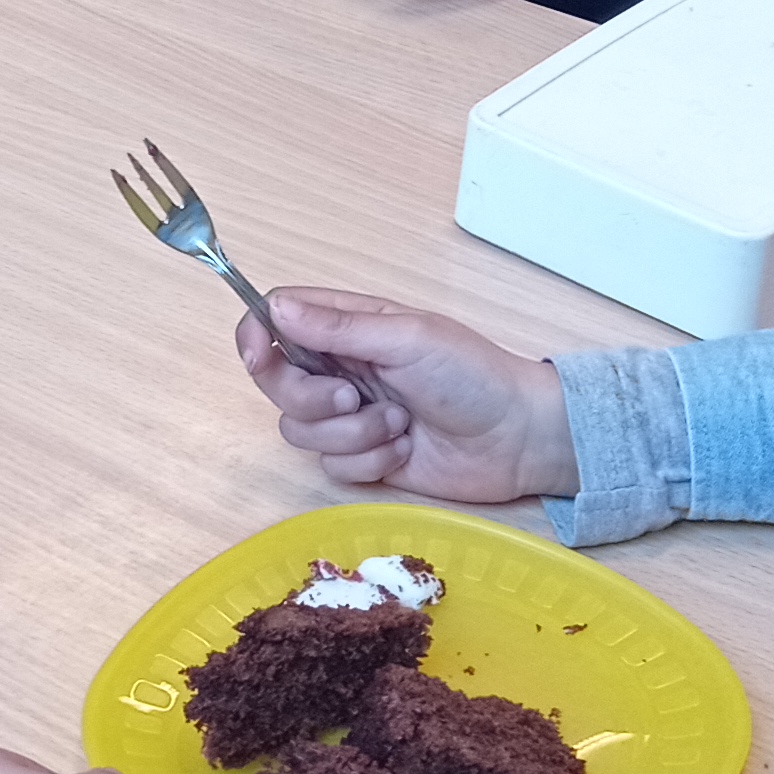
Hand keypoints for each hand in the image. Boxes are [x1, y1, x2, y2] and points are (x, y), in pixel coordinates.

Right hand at [235, 286, 574, 501]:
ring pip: (299, 429)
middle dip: (309, 397)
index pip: (276, 319)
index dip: (255, 336)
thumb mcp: (407, 339)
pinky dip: (367, 461)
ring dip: (350, 433)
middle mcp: (340, 368)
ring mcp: (349, 415)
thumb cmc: (472, 375)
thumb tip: (276, 309)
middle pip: (276, 381)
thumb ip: (339, 327)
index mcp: (348, 326)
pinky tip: (404, 450)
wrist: (518, 439)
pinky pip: (330, 465)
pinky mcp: (363, 457)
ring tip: (398, 425)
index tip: (257, 356)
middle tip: (353, 398)